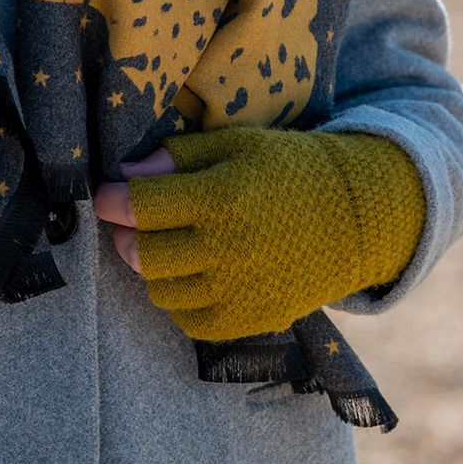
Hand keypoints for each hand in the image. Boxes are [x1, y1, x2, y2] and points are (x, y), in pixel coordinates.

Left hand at [94, 128, 424, 340]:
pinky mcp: (253, 319)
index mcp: (223, 197)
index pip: (142, 206)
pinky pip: (188, 319)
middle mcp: (229, 249)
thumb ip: (177, 158)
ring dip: (150, 267)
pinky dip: (178, 297)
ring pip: (159, 289)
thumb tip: (125, 175)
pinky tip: (191, 272)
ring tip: (166, 244)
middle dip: (124, 235)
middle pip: (142, 253)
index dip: (111, 200)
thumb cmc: (290, 169)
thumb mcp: (236, 144)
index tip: (104, 196)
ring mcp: (242, 291)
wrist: (358, 216)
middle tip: (130, 221)